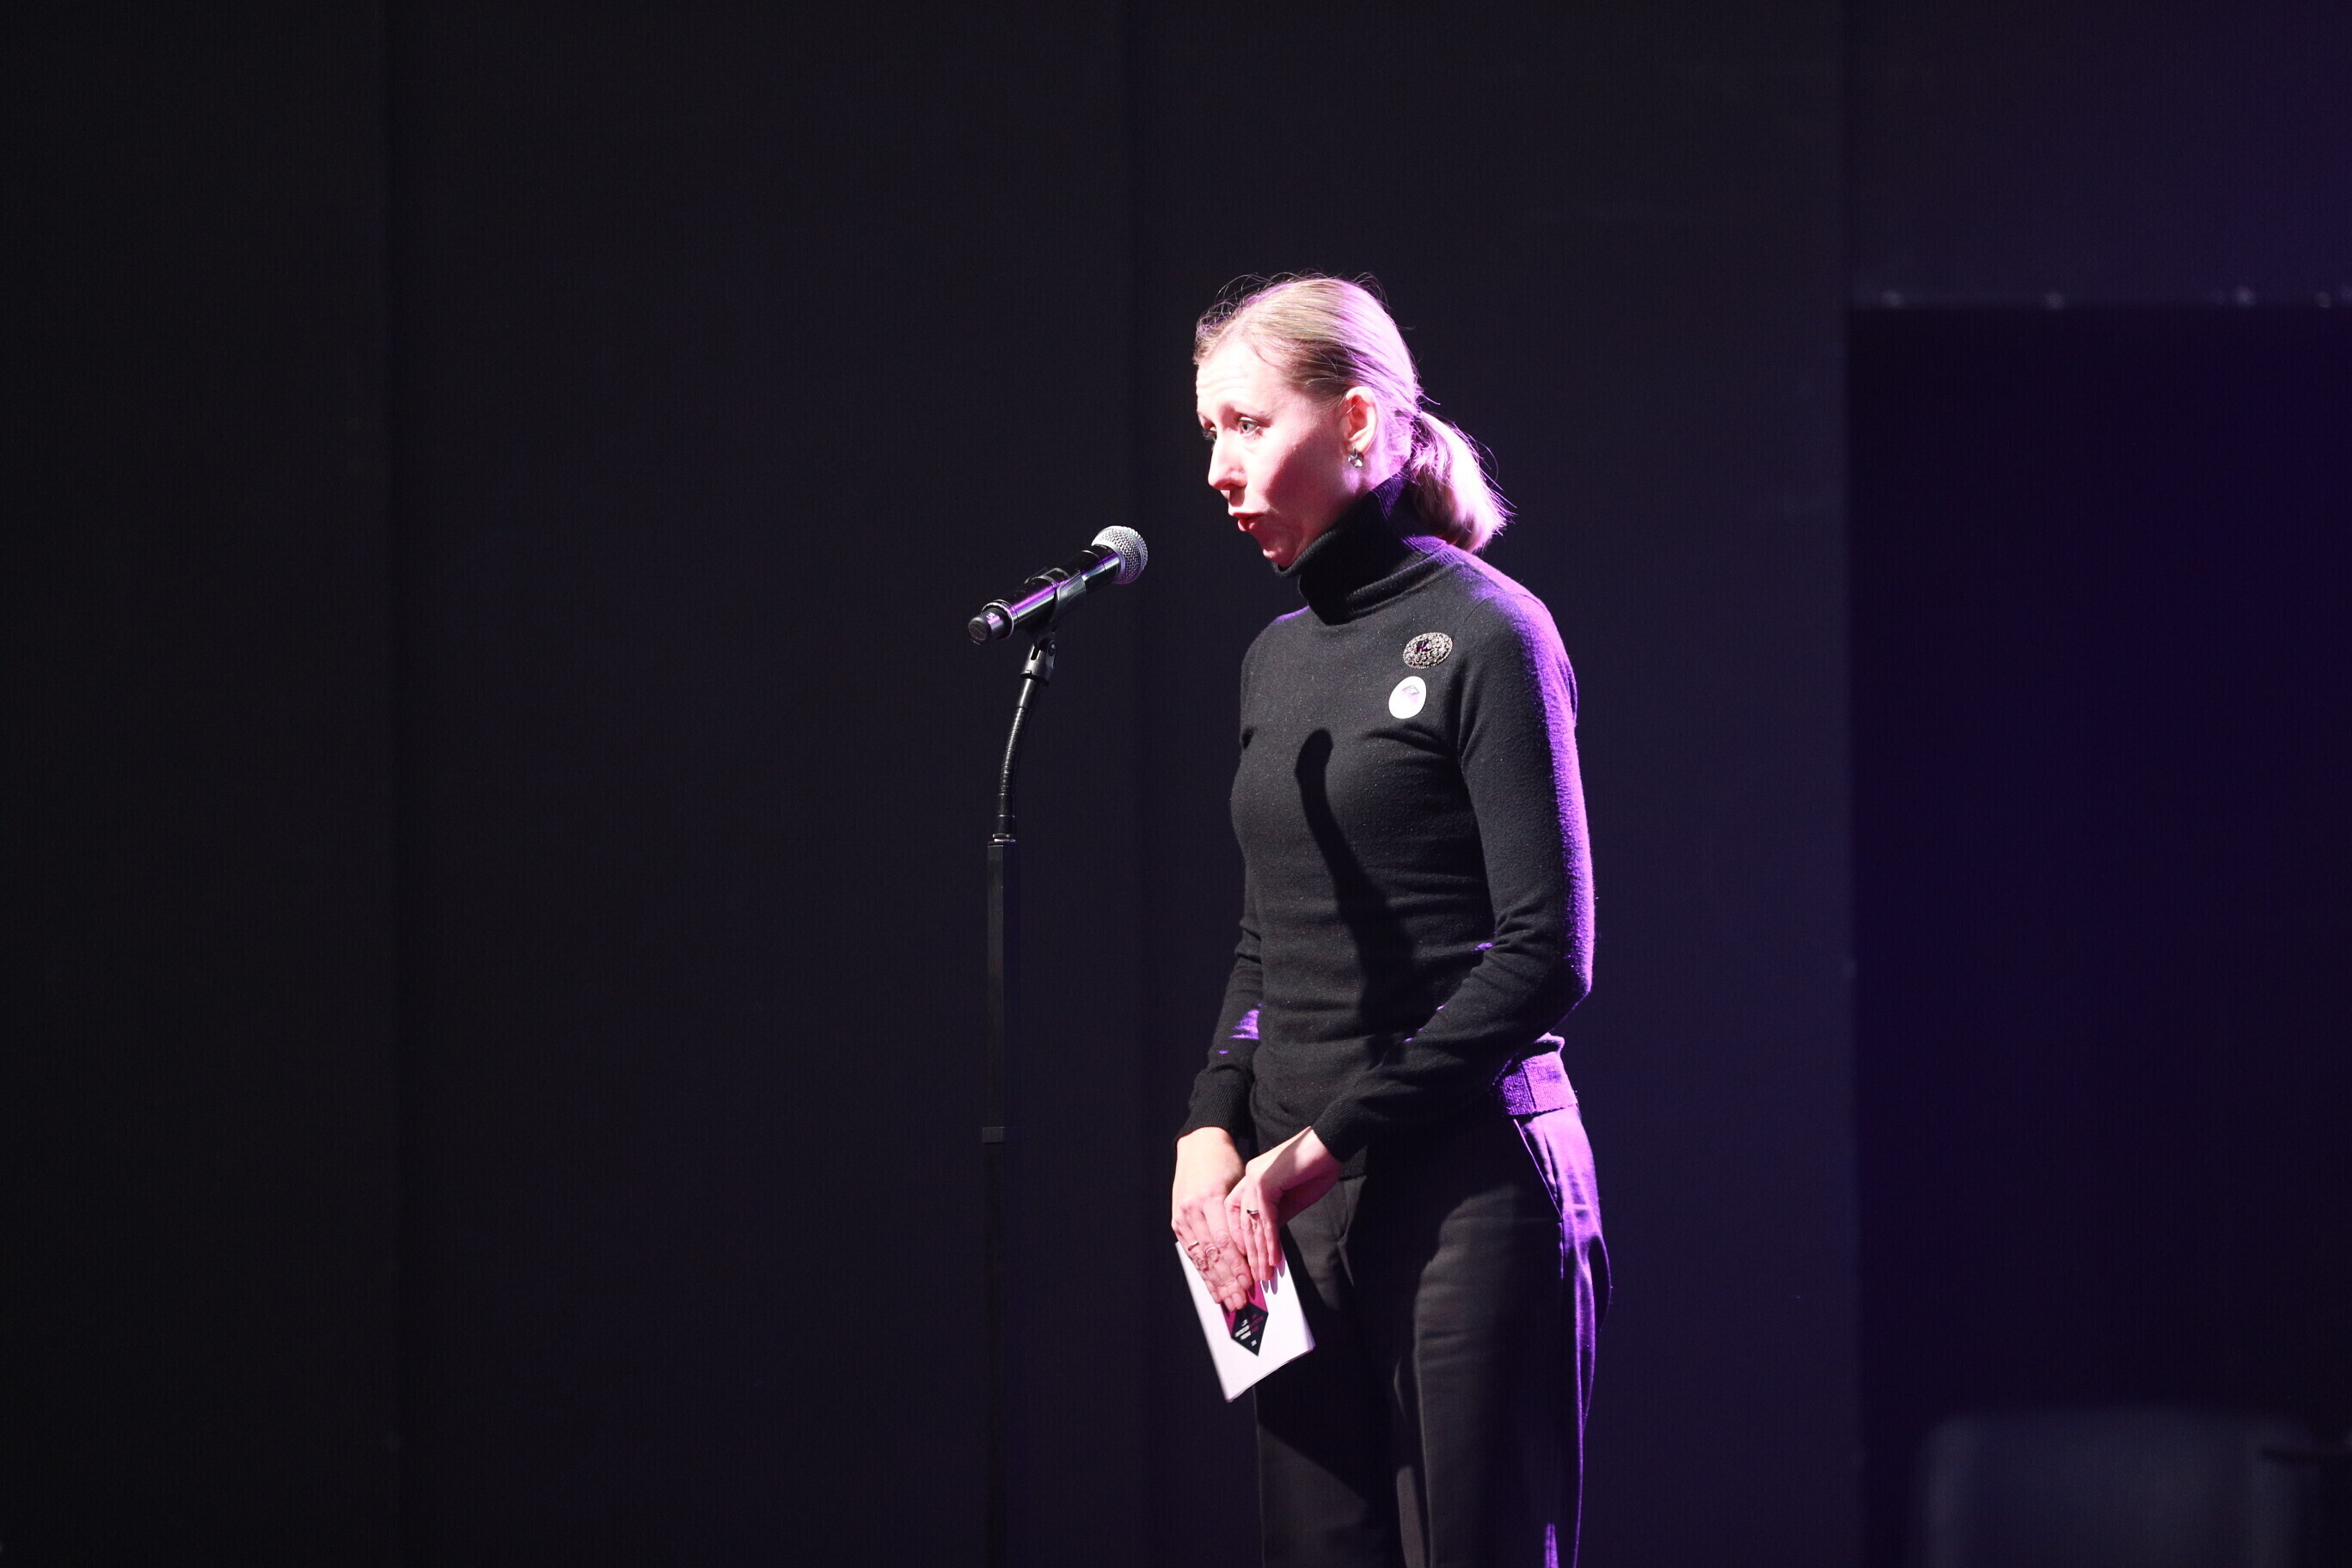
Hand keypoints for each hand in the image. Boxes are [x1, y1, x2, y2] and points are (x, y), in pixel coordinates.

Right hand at [1170, 1127, 1252, 1310]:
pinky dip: (1204, 1273)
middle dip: (1228, 1281)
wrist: (1199, 1146)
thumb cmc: (1226, 1164)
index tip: (1250, 1283)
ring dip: (1216, 1283)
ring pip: (1201, 1257)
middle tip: (1242, 1301)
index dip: (1237, 1265)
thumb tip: (1261, 1250)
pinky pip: (1192, 1253)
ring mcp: (1182, 1216)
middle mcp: (1193, 1208)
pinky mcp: (1177, 1222)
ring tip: (1229, 1301)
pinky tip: (1213, 1288)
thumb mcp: (1241, 1182)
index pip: (1225, 1240)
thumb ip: (1247, 1215)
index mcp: (1211, 1197)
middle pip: (1212, 1253)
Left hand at [1224, 1128, 1340, 1291]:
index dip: (1243, 1242)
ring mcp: (1254, 1178)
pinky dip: (1270, 1241)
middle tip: (1256, 1277)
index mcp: (1251, 1180)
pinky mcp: (1264, 1182)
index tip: (1251, 1265)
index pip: (1238, 1217)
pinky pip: (1265, 1219)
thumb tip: (1268, 1243)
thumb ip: (1276, 1218)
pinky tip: (1274, 1258)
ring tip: (1265, 1275)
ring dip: (1259, 1253)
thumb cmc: (1315, 1168)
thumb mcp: (1292, 1200)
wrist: (1330, 1145)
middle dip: (1249, 1254)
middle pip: (1241, 1223)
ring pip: (1252, 1224)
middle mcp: (1248, 1177)